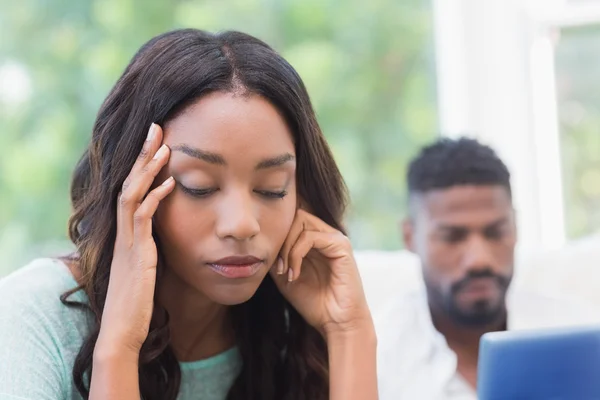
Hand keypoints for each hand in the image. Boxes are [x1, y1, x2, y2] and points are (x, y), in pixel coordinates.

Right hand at [96, 123, 174, 356]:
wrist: (124, 330)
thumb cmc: (138, 302)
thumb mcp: (147, 267)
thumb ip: (153, 248)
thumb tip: (167, 235)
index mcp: (129, 233)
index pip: (133, 188)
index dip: (144, 165)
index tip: (158, 142)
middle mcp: (125, 232)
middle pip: (130, 183)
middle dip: (144, 154)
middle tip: (157, 126)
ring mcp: (129, 241)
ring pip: (132, 194)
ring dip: (148, 168)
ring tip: (164, 145)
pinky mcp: (136, 253)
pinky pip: (143, 218)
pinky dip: (156, 197)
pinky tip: (171, 182)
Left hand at [270, 209, 372, 338]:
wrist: (336, 322)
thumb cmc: (313, 302)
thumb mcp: (285, 276)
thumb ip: (276, 256)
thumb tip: (260, 241)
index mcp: (315, 240)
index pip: (292, 220)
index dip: (277, 236)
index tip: (272, 265)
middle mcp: (326, 234)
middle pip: (295, 215)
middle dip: (280, 239)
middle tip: (278, 267)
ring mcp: (335, 238)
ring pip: (301, 221)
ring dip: (286, 247)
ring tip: (285, 272)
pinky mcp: (341, 245)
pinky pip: (310, 237)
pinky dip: (296, 254)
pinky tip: (294, 274)